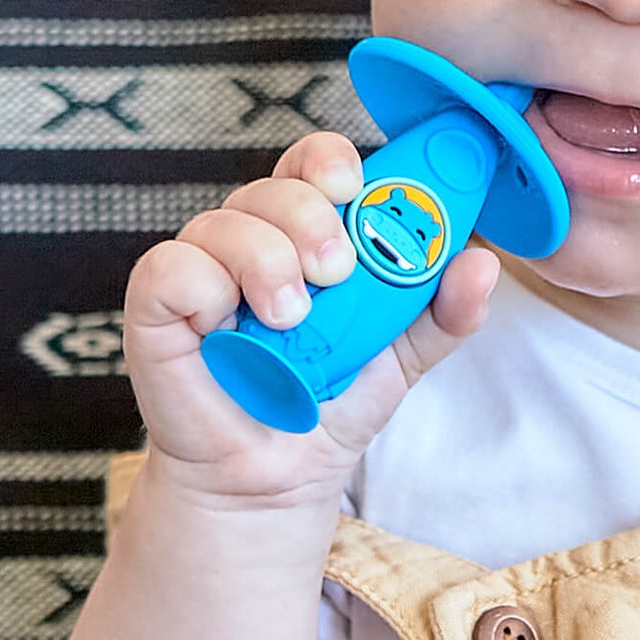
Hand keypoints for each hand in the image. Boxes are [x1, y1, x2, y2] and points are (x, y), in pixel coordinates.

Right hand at [122, 131, 498, 503]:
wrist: (280, 479)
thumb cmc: (334, 399)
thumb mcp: (408, 352)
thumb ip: (448, 308)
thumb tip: (484, 262)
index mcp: (309, 232)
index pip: (312, 162)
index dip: (329, 160)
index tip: (354, 186)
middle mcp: (253, 239)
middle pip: (273, 184)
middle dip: (312, 220)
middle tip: (335, 274)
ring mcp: (202, 271)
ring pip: (222, 219)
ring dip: (267, 261)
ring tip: (291, 318)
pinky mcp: (155, 309)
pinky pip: (169, 266)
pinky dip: (206, 288)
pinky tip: (229, 327)